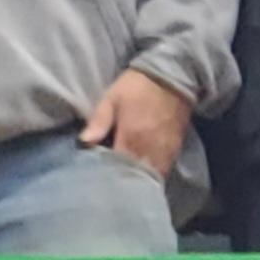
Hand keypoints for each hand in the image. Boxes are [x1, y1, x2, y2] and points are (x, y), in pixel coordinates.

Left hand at [79, 69, 193, 176]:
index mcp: (130, 139)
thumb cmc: (137, 86)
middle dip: (123, 183)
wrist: (172, 76)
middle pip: (135, 178)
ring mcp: (164, 152)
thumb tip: (84, 143)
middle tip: (110, 183)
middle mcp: (149, 150)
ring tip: (126, 183)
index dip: (106, 176)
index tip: (96, 178)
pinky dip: (152, 175)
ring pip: (151, 177)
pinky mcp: (175, 150)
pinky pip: (163, 171)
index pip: (116, 169)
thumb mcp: (112, 98)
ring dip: (139, 181)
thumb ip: (99, 121)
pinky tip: (143, 174)